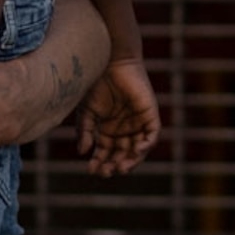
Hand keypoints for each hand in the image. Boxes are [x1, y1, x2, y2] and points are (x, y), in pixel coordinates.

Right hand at [77, 56, 161, 176]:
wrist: (109, 62)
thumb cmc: (96, 84)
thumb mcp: (87, 112)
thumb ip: (85, 132)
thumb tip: (82, 153)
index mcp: (108, 130)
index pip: (106, 153)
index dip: (99, 163)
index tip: (91, 170)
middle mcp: (124, 129)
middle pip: (122, 155)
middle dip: (114, 165)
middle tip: (106, 172)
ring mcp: (138, 123)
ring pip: (138, 150)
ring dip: (131, 161)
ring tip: (120, 168)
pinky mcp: (150, 115)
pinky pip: (152, 136)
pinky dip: (145, 146)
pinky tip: (135, 152)